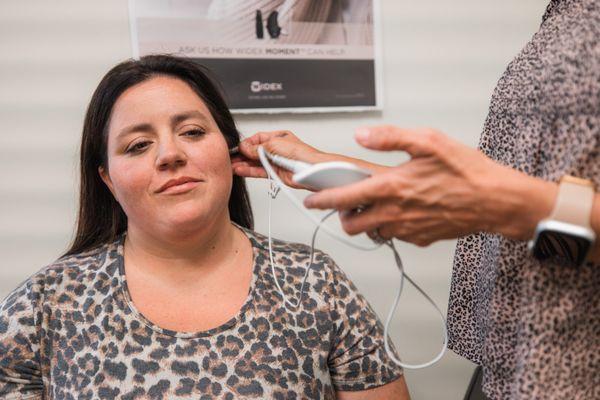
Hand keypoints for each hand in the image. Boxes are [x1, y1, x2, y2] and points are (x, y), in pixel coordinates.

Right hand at [232, 130, 340, 188]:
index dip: (247, 144)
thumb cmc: (301, 154)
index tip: (238, 148)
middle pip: (255, 151)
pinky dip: (249, 171)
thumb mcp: (274, 145)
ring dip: (244, 164)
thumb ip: (257, 147)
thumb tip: (244, 148)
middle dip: (243, 155)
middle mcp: (276, 149)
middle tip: (231, 158)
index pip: (257, 139)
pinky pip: (259, 171)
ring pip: (255, 162)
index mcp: (278, 137)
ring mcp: (275, 161)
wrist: (310, 168)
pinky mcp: (275, 173)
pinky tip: (240, 170)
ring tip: (232, 165)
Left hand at [304, 126, 555, 245]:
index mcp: (391, 188)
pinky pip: (395, 235)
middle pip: (351, 225)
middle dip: (342, 215)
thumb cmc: (466, 170)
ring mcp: (407, 230)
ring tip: (378, 203)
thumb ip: (390, 137)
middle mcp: (394, 213)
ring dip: (367, 220)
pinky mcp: (420, 238)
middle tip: (348, 202)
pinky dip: (390, 225)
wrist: (496, 200)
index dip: (321, 200)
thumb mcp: (429, 141)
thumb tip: (360, 136)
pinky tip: (404, 209)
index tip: (311, 200)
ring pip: (372, 232)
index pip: (343, 198)